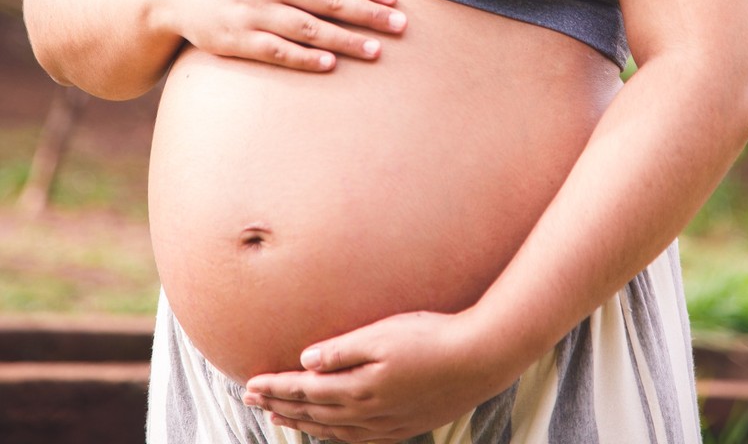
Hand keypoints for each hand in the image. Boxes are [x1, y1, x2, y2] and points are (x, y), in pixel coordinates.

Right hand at [159, 0, 405, 70]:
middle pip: (329, 0)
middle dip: (369, 14)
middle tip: (400, 27)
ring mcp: (252, 10)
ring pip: (310, 30)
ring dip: (347, 42)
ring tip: (376, 51)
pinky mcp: (237, 39)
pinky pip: (279, 52)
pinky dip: (307, 59)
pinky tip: (331, 65)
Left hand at [243, 309, 509, 442]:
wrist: (477, 360)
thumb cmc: (430, 337)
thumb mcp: (382, 334)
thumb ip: (342, 350)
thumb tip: (306, 360)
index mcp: (359, 388)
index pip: (305, 390)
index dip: (276, 387)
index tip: (249, 383)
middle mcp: (367, 413)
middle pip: (313, 412)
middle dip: (280, 404)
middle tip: (251, 398)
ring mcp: (386, 424)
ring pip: (332, 429)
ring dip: (303, 421)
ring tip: (280, 415)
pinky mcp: (402, 426)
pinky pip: (356, 438)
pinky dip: (333, 434)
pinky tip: (330, 429)